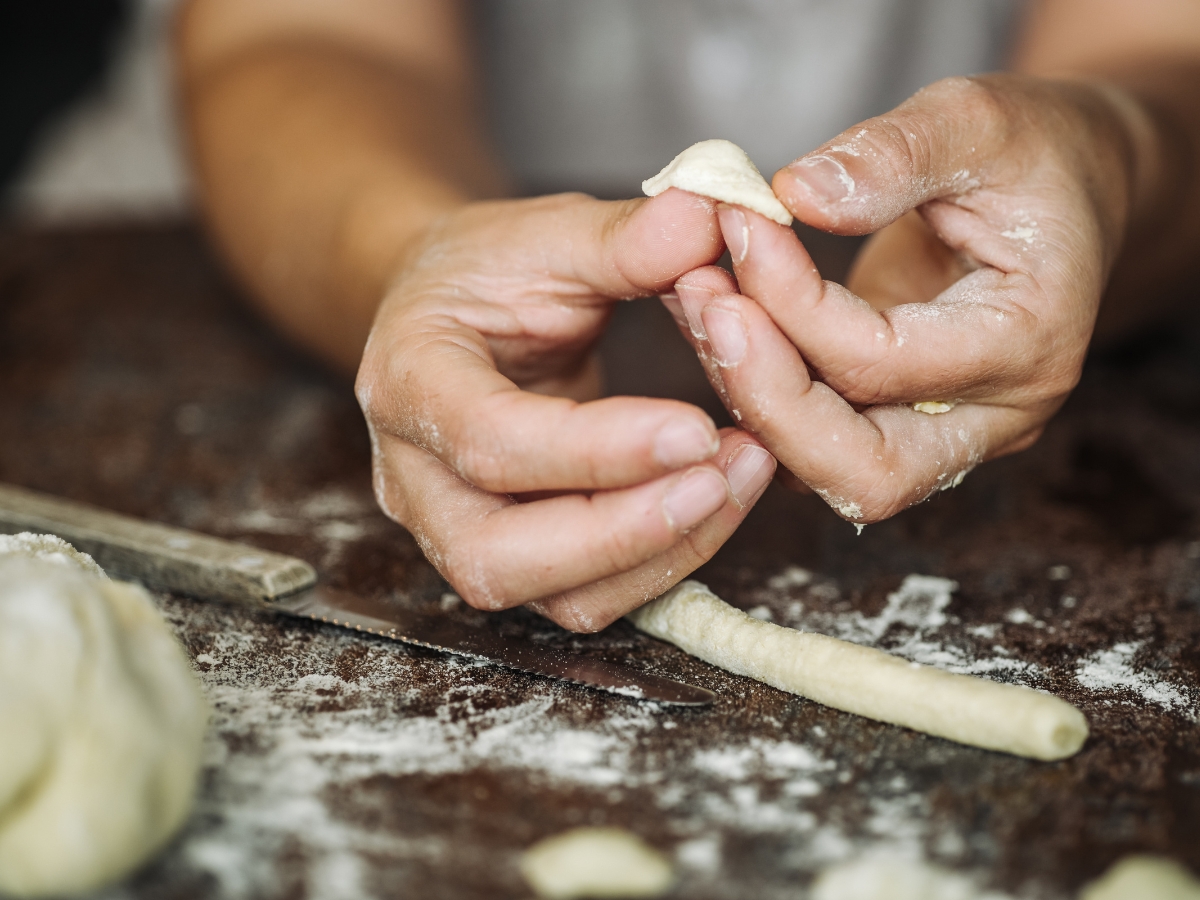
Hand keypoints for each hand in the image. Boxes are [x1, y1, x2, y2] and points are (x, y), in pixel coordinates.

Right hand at [356, 190, 776, 630]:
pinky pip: (592, 595)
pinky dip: (666, 559)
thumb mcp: (545, 233)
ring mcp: (459, 531)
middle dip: (627, 530)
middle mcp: (417, 479)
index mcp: (409, 381)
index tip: (696, 427)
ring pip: (556, 598)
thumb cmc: (489, 273)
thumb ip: (622, 236)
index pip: (488, 441)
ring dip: (662, 552)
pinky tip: (719, 496)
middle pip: (501, 557)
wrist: (454, 317)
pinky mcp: (518, 557)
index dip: (594, 449)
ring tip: (742, 474)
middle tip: (725, 471)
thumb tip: (709, 217)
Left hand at [671, 74, 1141, 523]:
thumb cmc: (1030, 153)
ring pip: (825, 469)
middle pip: (863, 470)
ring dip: (748, 395)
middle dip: (764, 395)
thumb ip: (893, 155)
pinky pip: (812, 440)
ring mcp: (943, 433)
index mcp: (1029, 343)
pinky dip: (756, 389)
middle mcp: (992, 416)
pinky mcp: (896, 423)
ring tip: (695, 297)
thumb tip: (797, 196)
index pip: (882, 362)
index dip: (792, 302)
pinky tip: (716, 316)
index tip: (739, 222)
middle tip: (701, 301)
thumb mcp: (977, 120)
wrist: (1057, 189)